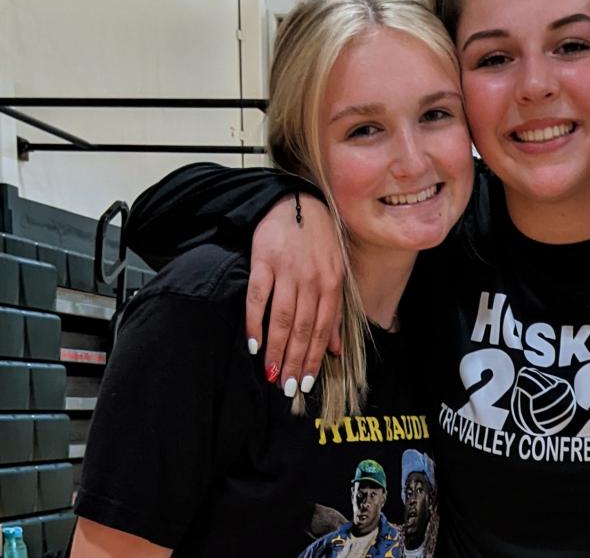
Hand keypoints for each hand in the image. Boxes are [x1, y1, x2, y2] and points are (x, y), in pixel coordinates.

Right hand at [246, 193, 344, 396]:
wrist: (297, 203)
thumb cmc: (319, 242)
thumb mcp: (335, 273)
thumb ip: (334, 312)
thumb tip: (336, 350)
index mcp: (332, 283)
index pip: (323, 329)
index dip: (313, 357)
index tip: (304, 381)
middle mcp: (312, 279)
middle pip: (303, 328)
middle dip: (294, 361)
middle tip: (286, 388)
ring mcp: (288, 270)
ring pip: (283, 318)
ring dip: (276, 349)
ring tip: (270, 373)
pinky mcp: (264, 261)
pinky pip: (259, 297)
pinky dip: (255, 322)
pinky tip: (253, 343)